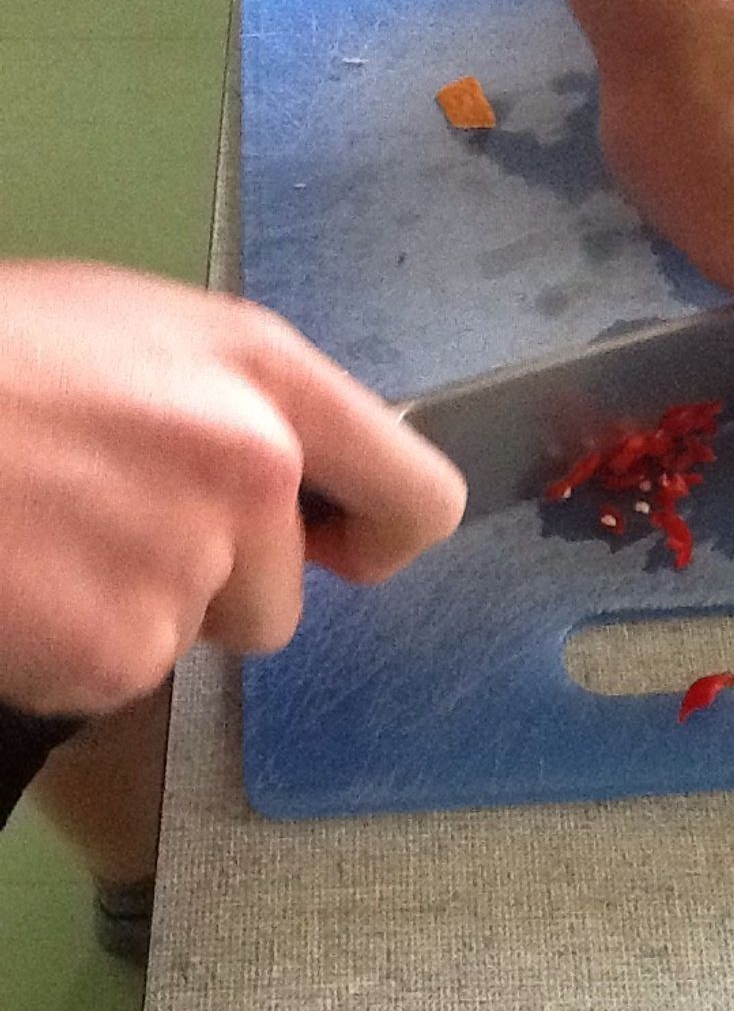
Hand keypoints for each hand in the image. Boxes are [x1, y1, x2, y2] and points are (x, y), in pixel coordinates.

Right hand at [0, 262, 464, 715]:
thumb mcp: (138, 336)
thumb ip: (239, 408)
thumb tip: (294, 481)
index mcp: (265, 374)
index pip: (417, 496)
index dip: (383, 537)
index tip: (344, 551)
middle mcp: (251, 466)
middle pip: (282, 593)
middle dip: (214, 583)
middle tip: (110, 523)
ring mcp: (187, 560)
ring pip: (195, 635)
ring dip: (132, 609)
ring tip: (47, 534)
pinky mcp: (119, 647)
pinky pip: (119, 674)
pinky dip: (70, 649)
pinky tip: (20, 581)